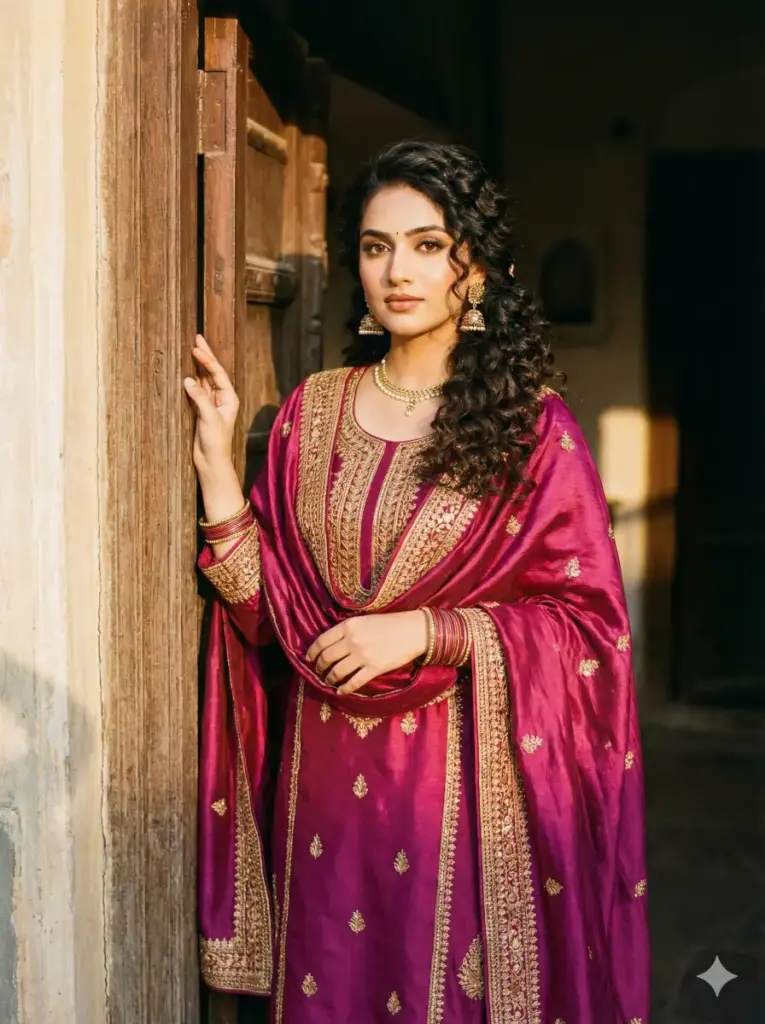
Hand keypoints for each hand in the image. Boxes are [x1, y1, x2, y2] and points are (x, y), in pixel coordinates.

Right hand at [184, 335, 239, 474]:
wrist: (211, 461)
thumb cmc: (216, 442)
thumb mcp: (209, 418)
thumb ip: (200, 398)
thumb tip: (188, 380)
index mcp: (229, 398)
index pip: (218, 374)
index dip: (208, 360)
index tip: (196, 348)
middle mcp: (221, 398)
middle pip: (212, 373)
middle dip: (205, 356)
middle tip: (197, 338)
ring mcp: (211, 404)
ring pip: (204, 380)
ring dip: (197, 366)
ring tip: (191, 350)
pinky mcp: (201, 410)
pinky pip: (196, 390)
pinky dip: (191, 380)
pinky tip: (186, 370)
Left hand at [306, 611, 428, 694]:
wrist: (413, 631)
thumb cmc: (390, 623)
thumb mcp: (364, 620)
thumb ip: (347, 631)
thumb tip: (331, 644)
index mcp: (348, 626)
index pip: (322, 641)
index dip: (312, 652)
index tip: (309, 658)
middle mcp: (352, 641)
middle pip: (326, 658)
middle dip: (319, 667)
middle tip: (318, 671)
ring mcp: (362, 656)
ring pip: (337, 672)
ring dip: (329, 679)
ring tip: (329, 681)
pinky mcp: (373, 669)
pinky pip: (353, 682)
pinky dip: (344, 689)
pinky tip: (341, 691)